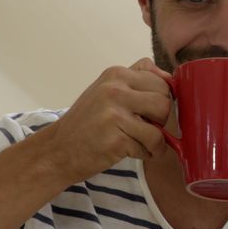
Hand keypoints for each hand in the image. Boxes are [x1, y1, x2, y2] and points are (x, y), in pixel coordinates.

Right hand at [37, 58, 173, 183]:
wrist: (56, 151)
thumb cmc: (87, 123)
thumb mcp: (106, 91)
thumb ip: (135, 81)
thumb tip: (171, 78)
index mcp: (116, 74)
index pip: (161, 81)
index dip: (162, 99)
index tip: (151, 112)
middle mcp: (115, 89)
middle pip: (165, 101)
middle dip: (161, 119)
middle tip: (146, 128)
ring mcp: (114, 113)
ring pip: (160, 126)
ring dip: (156, 140)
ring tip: (142, 143)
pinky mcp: (117, 138)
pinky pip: (150, 145)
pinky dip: (147, 153)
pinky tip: (132, 152)